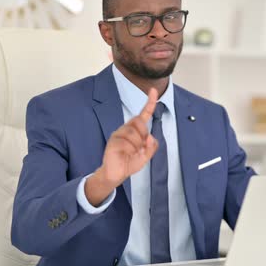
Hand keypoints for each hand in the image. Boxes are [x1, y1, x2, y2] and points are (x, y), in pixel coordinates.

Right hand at [85, 88, 158, 205]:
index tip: (153, 91)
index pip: (143, 114)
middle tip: (138, 148)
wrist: (116, 174)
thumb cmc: (129, 162)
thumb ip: (152, 147)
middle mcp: (125, 129)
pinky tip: (124, 154)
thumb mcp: (146, 156)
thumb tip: (150, 137)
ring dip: (136, 146)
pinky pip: (127, 143)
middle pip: (140, 123)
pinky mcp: (113, 141)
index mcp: (134, 130)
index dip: (149, 103)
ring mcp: (118, 134)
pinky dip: (129, 151)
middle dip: (143, 136)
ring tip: (130, 153)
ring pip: (134, 134)